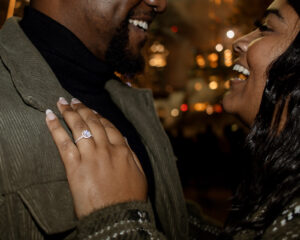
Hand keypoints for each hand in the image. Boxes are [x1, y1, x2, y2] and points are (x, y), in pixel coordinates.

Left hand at [45, 97, 147, 218]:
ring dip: (69, 112)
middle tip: (73, 100)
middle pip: (92, 122)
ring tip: (62, 102)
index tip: (91, 110)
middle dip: (82, 109)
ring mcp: (90, 155)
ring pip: (78, 127)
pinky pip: (63, 142)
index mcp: (122, 149)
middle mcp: (106, 148)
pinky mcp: (75, 166)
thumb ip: (131, 155)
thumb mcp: (139, 174)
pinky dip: (55, 127)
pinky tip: (50, 116)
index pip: (108, 127)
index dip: (98, 116)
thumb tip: (124, 142)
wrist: (117, 216)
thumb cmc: (130, 198)